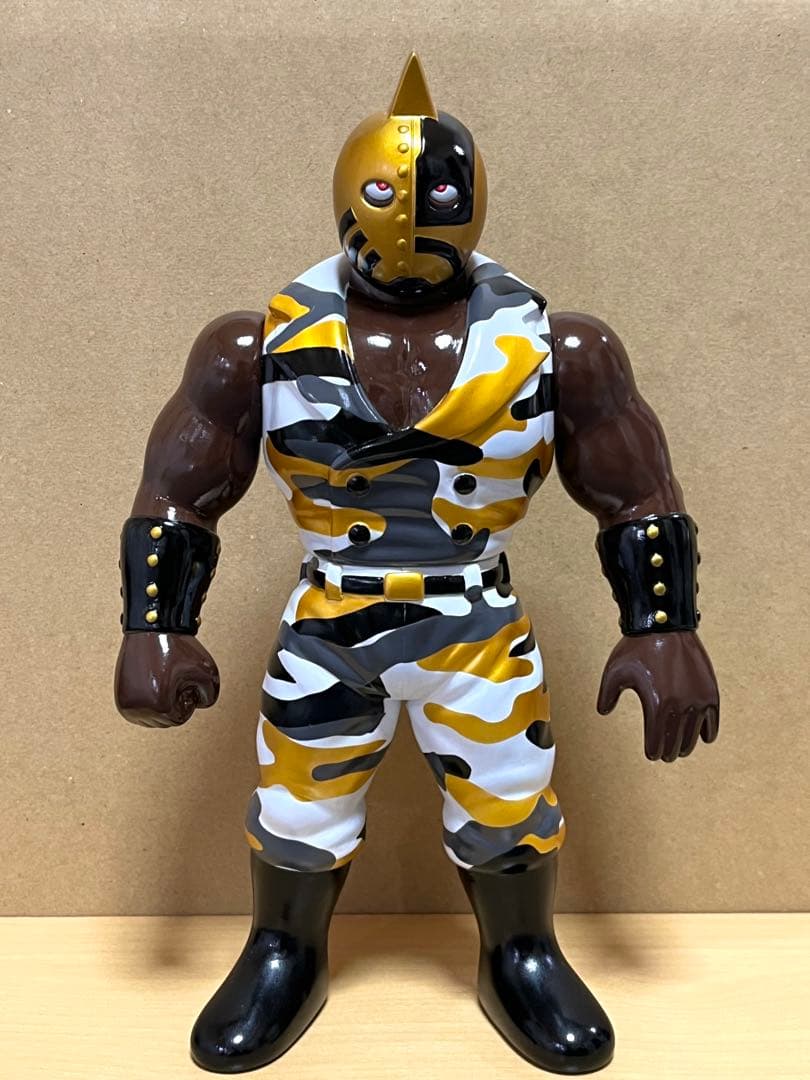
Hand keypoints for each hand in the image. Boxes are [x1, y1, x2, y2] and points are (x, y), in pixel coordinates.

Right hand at [114, 632, 219, 727]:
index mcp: (158, 706)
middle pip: (165, 720)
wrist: (151, 628)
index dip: (187, 697)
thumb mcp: (208, 672)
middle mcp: (137, 709)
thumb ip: (210, 696)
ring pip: (151, 718)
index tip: (182, 676)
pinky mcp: (120, 697)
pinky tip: (154, 683)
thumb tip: (197, 706)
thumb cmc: (178, 648)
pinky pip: (139, 711)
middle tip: (172, 676)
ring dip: (161, 702)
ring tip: (163, 678)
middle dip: (174, 700)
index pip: (180, 717)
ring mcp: (125, 704)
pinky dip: (149, 701)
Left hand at [596, 631, 718, 761]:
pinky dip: (707, 732)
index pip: (656, 742)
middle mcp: (679, 706)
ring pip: (694, 736)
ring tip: (680, 749)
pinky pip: (712, 721)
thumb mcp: (614, 672)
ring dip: (686, 745)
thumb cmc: (636, 648)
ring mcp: (698, 699)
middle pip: (676, 743)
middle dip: (669, 752)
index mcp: (656, 705)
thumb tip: (603, 712)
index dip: (653, 752)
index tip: (652, 755)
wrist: (664, 626)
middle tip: (665, 755)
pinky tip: (702, 737)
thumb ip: (606, 695)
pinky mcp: (710, 691)